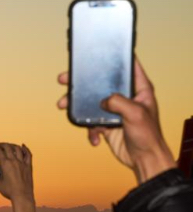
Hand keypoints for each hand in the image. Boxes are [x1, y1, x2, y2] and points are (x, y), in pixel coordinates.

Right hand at [0, 143, 35, 211]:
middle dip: (1, 144)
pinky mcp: (29, 166)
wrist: (22, 196)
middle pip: (7, 147)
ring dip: (12, 145)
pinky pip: (28, 155)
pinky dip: (25, 149)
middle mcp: (14, 161)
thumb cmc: (10, 191)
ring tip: (8, 146)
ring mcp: (22, 163)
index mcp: (5, 164)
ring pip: (17, 149)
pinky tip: (23, 146)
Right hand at [57, 59, 173, 183]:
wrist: (143, 159)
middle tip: (64, 79)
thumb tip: (103, 100)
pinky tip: (94, 138)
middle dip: (81, 82)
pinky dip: (88, 129)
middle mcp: (126, 97)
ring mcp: (115, 110)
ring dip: (76, 106)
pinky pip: (91, 122)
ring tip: (63, 106)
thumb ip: (119, 102)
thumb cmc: (148, 136)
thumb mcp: (136, 114)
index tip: (97, 52)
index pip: (128, 66)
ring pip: (91, 102)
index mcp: (139, 89)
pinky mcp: (107, 123)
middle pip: (101, 83)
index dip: (115, 57)